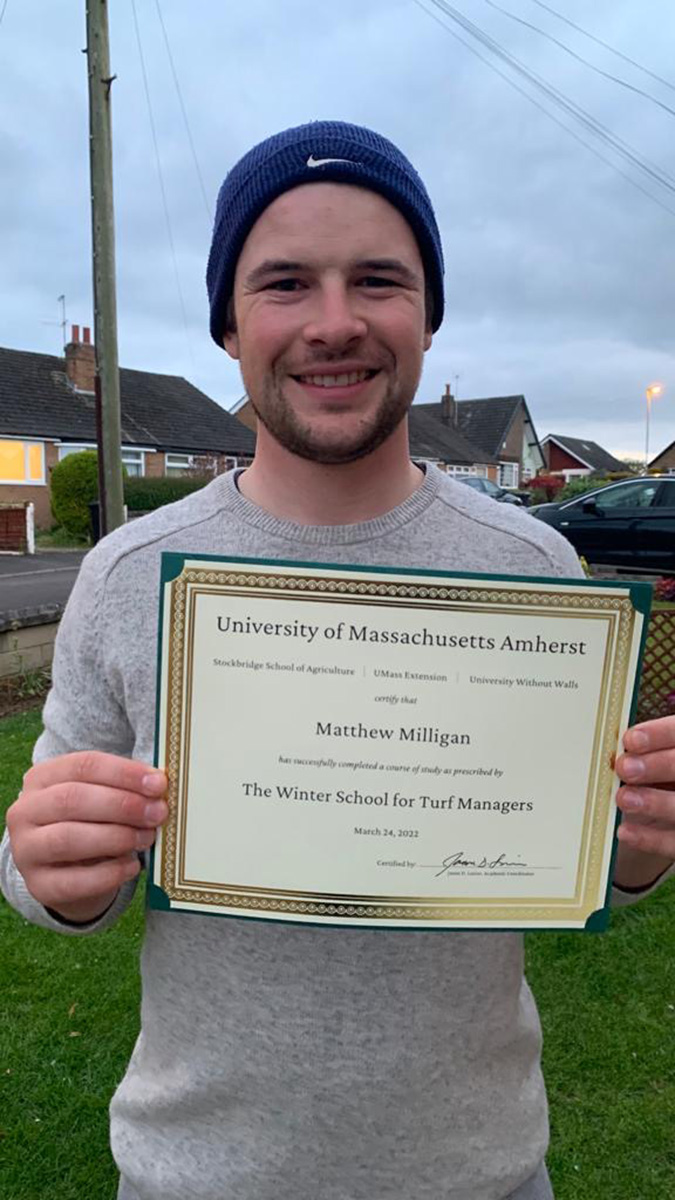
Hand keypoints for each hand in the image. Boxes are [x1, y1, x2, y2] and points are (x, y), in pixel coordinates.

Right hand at [6, 751, 168, 922]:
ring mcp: (26, 850)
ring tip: (147, 837)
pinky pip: (74, 881)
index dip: (124, 773)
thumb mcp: (101, 797)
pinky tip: (133, 866)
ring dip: (116, 837)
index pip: (83, 765)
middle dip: (122, 805)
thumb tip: (159, 787)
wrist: (67, 871)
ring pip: (68, 838)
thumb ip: (123, 789)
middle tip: (158, 812)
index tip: (158, 783)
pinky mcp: (38, 885)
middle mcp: (25, 811)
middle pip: (73, 799)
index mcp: (42, 778)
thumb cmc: (90, 822)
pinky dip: (109, 873)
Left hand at [614, 715, 674, 887]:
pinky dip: (649, 838)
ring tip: (624, 799)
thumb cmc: (654, 776)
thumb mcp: (651, 758)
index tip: (631, 740)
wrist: (665, 809)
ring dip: (654, 802)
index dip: (659, 735)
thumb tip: (609, 751)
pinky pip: (673, 842)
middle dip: (656, 766)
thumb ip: (640, 752)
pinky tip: (625, 831)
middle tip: (624, 768)